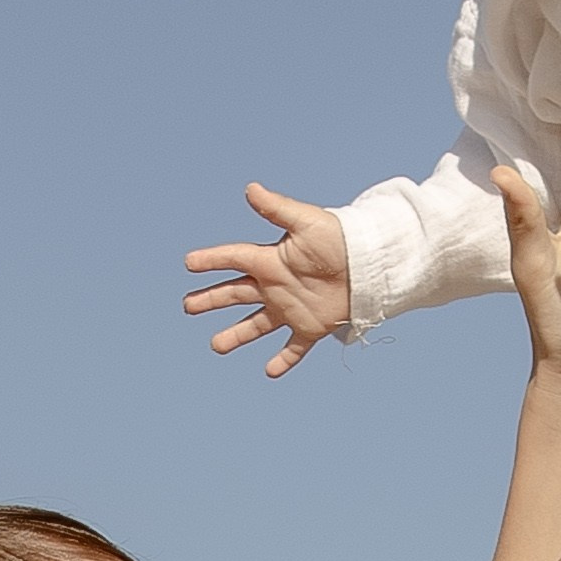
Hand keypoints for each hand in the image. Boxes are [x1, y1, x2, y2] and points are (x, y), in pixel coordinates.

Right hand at [183, 187, 352, 376]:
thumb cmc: (340, 237)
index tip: (188, 263)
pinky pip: (294, 347)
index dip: (211, 260)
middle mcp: (276, 284)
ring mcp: (291, 307)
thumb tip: (250, 188)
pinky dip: (283, 360)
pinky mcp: (312, 326)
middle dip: (211, 300)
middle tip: (188, 306)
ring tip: (216, 345)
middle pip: (236, 293)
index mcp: (271, 259)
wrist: (372, 263)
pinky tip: (269, 371)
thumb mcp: (306, 222)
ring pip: (256, 325)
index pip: (234, 258)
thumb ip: (277, 210)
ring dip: (236, 335)